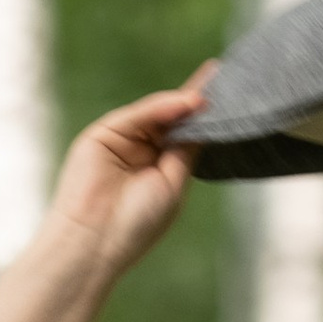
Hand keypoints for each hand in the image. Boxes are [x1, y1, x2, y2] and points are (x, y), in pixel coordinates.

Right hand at [45, 77, 209, 280]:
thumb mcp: (172, 184)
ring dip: (181, 103)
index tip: (228, 93)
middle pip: (171, 118)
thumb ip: (185, 149)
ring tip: (205, 98)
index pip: (185, 136)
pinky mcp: (102, 134)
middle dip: (195, 102)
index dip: (203, 117)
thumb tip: (201, 113)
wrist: (94, 241)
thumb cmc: (137, 224)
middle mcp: (141, 152)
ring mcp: (122, 141)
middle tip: (223, 81)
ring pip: (155, 114)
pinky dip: (159, 108)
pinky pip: (136, 115)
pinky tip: (182, 104)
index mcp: (160, 169)